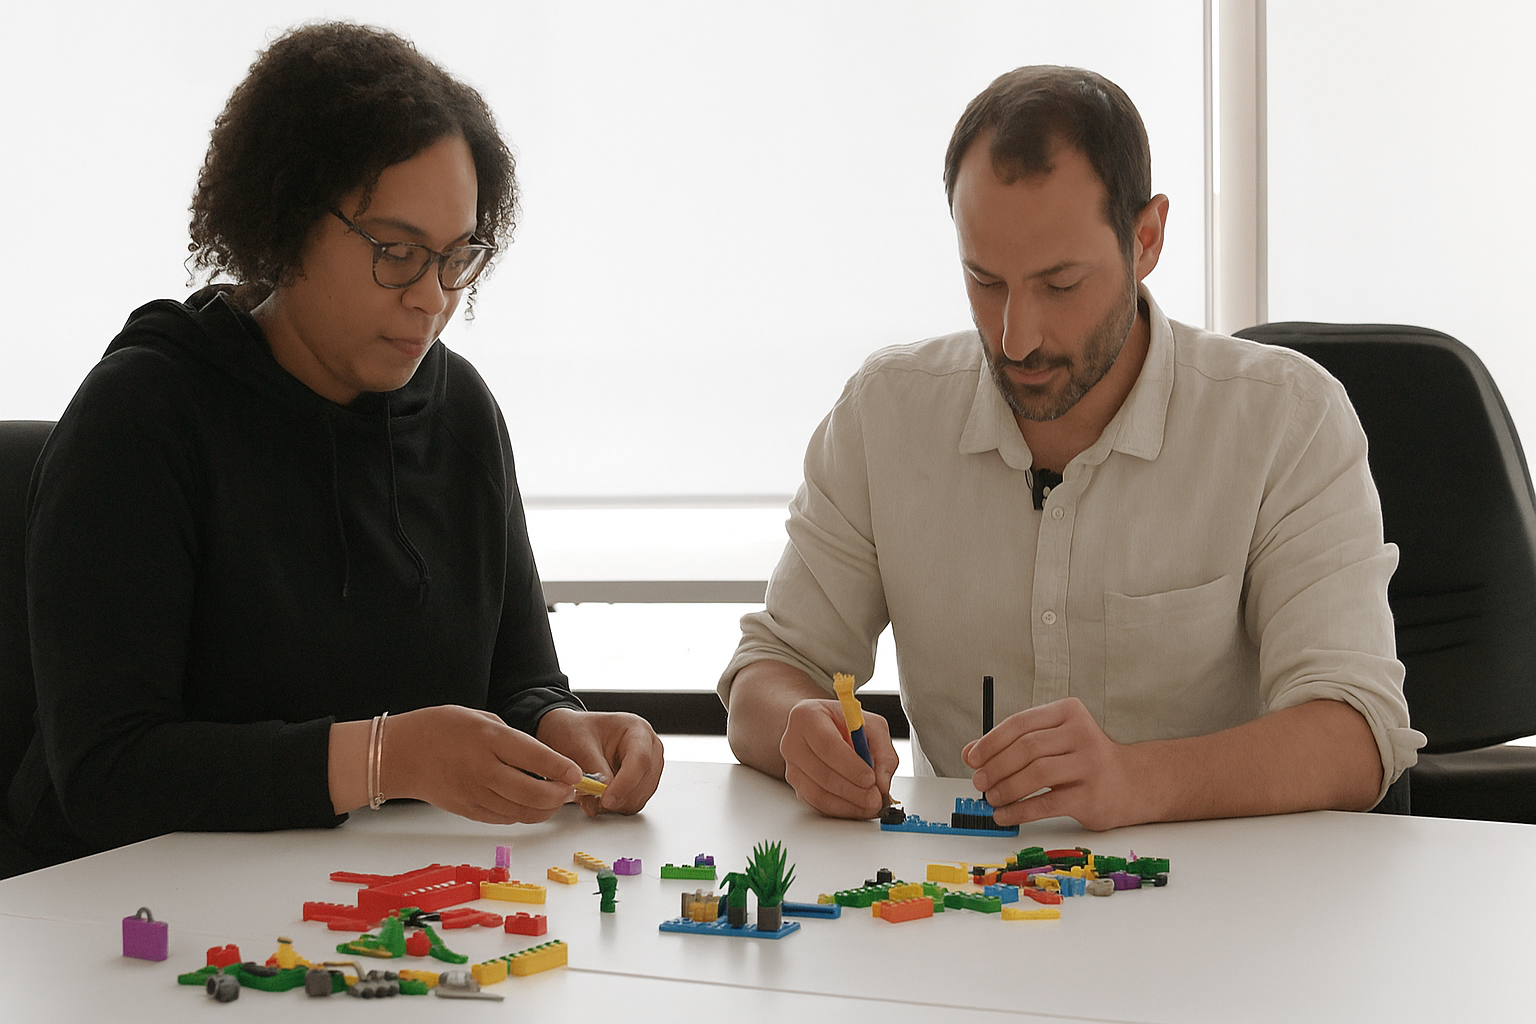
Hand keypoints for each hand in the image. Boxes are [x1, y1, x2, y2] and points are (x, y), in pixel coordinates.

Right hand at [383, 705, 583, 823]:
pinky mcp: (468, 811)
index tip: (577, 772)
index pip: (534, 758)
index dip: (561, 768)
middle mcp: (483, 770)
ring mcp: (474, 794)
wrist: (399, 754)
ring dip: (546, 808)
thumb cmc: (439, 728)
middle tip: (570, 787)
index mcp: (487, 739)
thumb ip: (511, 737)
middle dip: (559, 794)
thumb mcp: (479, 717)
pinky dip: (524, 814)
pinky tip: (532, 804)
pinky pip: (505, 819)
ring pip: (522, 812)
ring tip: (556, 797)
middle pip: (533, 793)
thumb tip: (542, 759)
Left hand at [535, 707, 663, 815]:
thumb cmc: (578, 732)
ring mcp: (648, 768)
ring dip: (615, 804)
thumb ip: (594, 767)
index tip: (606, 798)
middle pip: (644, 782)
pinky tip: (598, 797)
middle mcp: (649, 749)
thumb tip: (604, 790)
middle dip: (618, 797)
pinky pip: (633, 804)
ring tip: (590, 796)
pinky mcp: (641, 785)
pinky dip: (615, 807)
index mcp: (638, 729)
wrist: (573, 735)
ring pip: (640, 797)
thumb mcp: (579, 744)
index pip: (641, 760)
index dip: (625, 783)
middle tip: (591, 800)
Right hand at [779, 698, 897, 818]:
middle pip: (822, 773)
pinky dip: (841, 810)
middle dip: (853, 791)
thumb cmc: (845, 723)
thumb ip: (883, 751)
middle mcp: (793, 742)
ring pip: (818, 794)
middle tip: (876, 798)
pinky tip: (858, 807)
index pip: (828, 745)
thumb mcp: (872, 725)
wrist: (824, 727)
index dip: (850, 766)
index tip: (871, 778)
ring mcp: (792, 766)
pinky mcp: (796, 786)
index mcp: (808, 717)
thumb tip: (882, 783)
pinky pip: (817, 804)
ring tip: (870, 805)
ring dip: (848, 804)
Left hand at [962, 697, 1136, 830]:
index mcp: (1068, 712)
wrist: (1134, 782)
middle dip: (995, 767)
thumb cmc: (1085, 759)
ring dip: (1006, 789)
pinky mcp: (1091, 795)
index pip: (1020, 723)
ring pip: (1035, 774)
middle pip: (1026, 748)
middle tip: (979, 782)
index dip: (991, 742)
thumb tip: (971, 753)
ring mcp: (1090, 764)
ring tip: (992, 799)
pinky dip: (1019, 810)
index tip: (972, 758)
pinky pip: (1046, 803)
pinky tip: (1006, 815)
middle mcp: (1082, 733)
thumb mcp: (1054, 741)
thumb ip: (1015, 743)